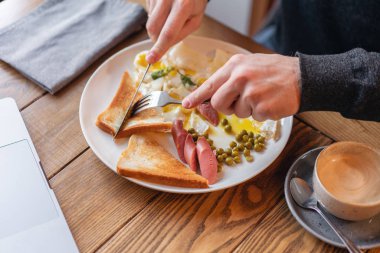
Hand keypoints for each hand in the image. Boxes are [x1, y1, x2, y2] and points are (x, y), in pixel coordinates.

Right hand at [145, 0, 207, 62]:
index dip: (159, 48)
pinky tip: (165, 9)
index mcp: (183, 5)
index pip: (168, 32)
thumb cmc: (195, 2)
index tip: (151, 60)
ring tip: (170, 16)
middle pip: (153, 28)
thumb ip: (181, 34)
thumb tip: (164, 45)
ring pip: (149, 22)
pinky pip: (148, 13)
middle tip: (166, 37)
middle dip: (157, 39)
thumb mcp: (195, 20)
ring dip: (157, 26)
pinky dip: (156, 17)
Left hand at [182, 54, 300, 120]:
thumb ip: (230, 78)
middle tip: (240, 102)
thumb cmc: (274, 72)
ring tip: (262, 96)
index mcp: (235, 66)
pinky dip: (261, 114)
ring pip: (236, 112)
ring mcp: (251, 93)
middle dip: (226, 107)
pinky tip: (270, 102)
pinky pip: (253, 117)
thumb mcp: (249, 65)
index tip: (186, 104)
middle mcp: (240, 78)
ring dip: (247, 109)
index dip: (196, 97)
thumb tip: (211, 95)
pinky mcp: (262, 107)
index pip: (209, 84)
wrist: (303, 77)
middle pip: (218, 103)